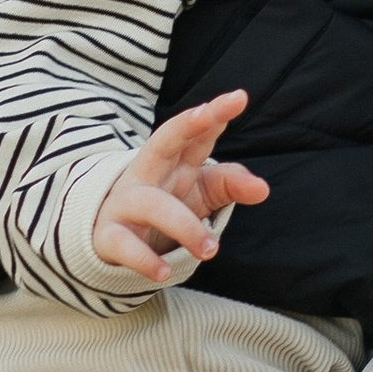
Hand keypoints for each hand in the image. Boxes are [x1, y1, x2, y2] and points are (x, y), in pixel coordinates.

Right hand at [90, 90, 268, 282]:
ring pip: (151, 203)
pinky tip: (163, 273)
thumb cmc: (163, 207)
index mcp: (173, 161)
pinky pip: (124, 244)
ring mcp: (125, 202)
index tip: (239, 98)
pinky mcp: (109, 235)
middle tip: (210, 115)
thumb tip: (263, 188)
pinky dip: (144, 260)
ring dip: (184, 226)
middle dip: (186, 125)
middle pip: (163, 141)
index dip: (215, 114)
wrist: (109, 239)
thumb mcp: (200, 193)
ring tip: (211, 249)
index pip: (195, 133)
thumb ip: (230, 185)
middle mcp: (148, 174)